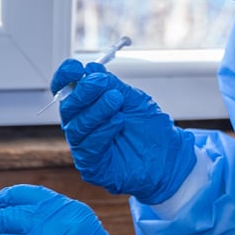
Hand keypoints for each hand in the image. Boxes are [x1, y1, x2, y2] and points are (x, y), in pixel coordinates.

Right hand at [52, 59, 195, 203]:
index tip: (74, 68)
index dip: (65, 78)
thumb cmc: (150, 129)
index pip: (65, 90)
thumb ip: (112, 85)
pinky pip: (88, 147)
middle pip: (68, 107)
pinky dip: (102, 131)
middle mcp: (81, 125)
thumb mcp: (133, 100)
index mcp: (87, 106)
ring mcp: (85, 146)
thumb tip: (91, 69)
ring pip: (77, 126)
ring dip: (95, 111)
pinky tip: (118, 121)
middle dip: (83, 92)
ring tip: (115, 101)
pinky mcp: (91, 166)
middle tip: (101, 83)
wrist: (169, 157)